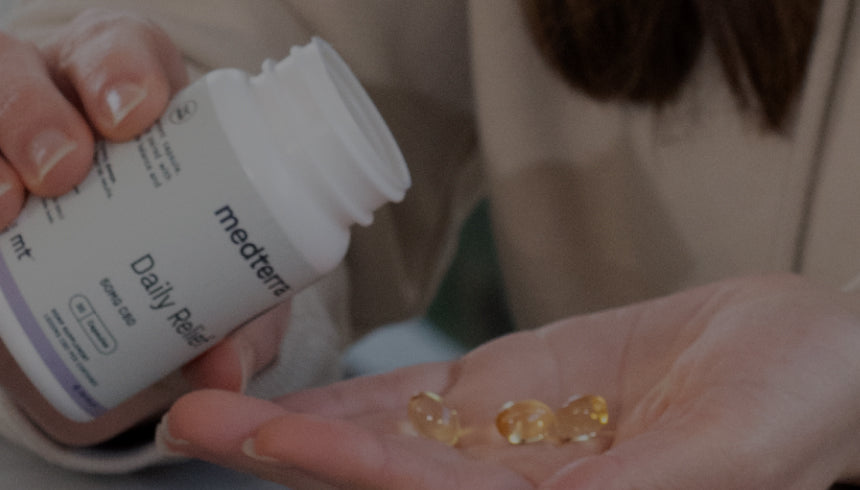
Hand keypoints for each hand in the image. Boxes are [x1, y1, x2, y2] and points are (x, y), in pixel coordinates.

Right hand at [0, 8, 289, 445]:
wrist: (111, 308)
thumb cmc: (184, 265)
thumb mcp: (219, 288)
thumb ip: (234, 328)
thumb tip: (223, 374)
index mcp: (139, 103)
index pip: (126, 50)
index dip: (123, 66)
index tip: (136, 114)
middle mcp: (59, 101)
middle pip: (32, 69)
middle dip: (39, 109)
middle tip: (64, 171)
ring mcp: (3, 135)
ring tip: (7, 204)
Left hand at [159, 274, 859, 488]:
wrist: (807, 352)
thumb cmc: (793, 412)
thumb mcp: (716, 465)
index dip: (344, 470)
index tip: (267, 442)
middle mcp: (515, 489)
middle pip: (381, 475)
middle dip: (286, 452)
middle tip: (194, 419)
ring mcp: (509, 439)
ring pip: (386, 433)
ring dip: (300, 418)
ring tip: (214, 396)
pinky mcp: (516, 389)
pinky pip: (423, 395)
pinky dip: (360, 391)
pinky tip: (301, 389)